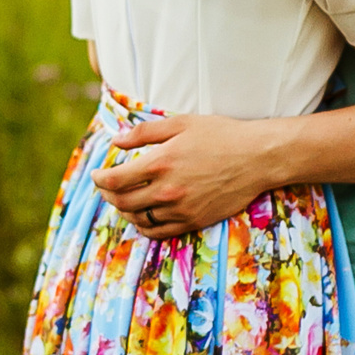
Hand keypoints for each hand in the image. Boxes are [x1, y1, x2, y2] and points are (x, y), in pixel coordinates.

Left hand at [93, 115, 278, 238]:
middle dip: (107, 195)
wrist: (257, 157)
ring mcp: (180, 209)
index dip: (98, 179)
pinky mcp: (194, 221)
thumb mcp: (180, 123)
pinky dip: (144, 226)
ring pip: (138, 219)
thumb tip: (116, 141)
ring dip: (124, 211)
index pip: (114, 180)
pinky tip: (142, 217)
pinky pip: (158, 231)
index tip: (96, 175)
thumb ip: (144, 133)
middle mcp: (167, 190)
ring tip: (122, 200)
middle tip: (106, 188)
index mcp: (160, 163)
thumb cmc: (220, 135)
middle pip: (122, 202)